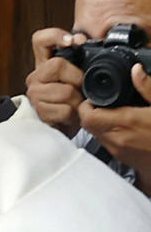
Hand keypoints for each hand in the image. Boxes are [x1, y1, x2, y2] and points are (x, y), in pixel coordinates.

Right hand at [27, 27, 86, 134]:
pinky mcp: (39, 113)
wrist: (66, 125)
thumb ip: (79, 58)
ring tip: (76, 104)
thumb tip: (80, 41)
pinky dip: (73, 115)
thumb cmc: (74, 98)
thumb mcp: (78, 75)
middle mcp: (35, 77)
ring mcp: (35, 95)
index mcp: (45, 63)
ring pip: (64, 91)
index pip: (40, 40)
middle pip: (56, 65)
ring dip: (77, 100)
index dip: (55, 36)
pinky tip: (70, 115)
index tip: (72, 42)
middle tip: (81, 87)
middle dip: (76, 77)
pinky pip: (64, 110)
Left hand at [78, 66, 150, 180]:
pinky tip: (125, 128)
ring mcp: (120, 152)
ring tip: (115, 114)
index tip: (94, 98)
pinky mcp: (125, 160)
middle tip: (104, 104)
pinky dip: (110, 135)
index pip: (87, 116)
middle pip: (89, 126)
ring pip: (97, 137)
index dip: (86, 105)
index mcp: (126, 122)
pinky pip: (108, 146)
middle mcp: (118, 139)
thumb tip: (137, 72)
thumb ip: (148, 87)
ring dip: (100, 125)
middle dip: (92, 114)